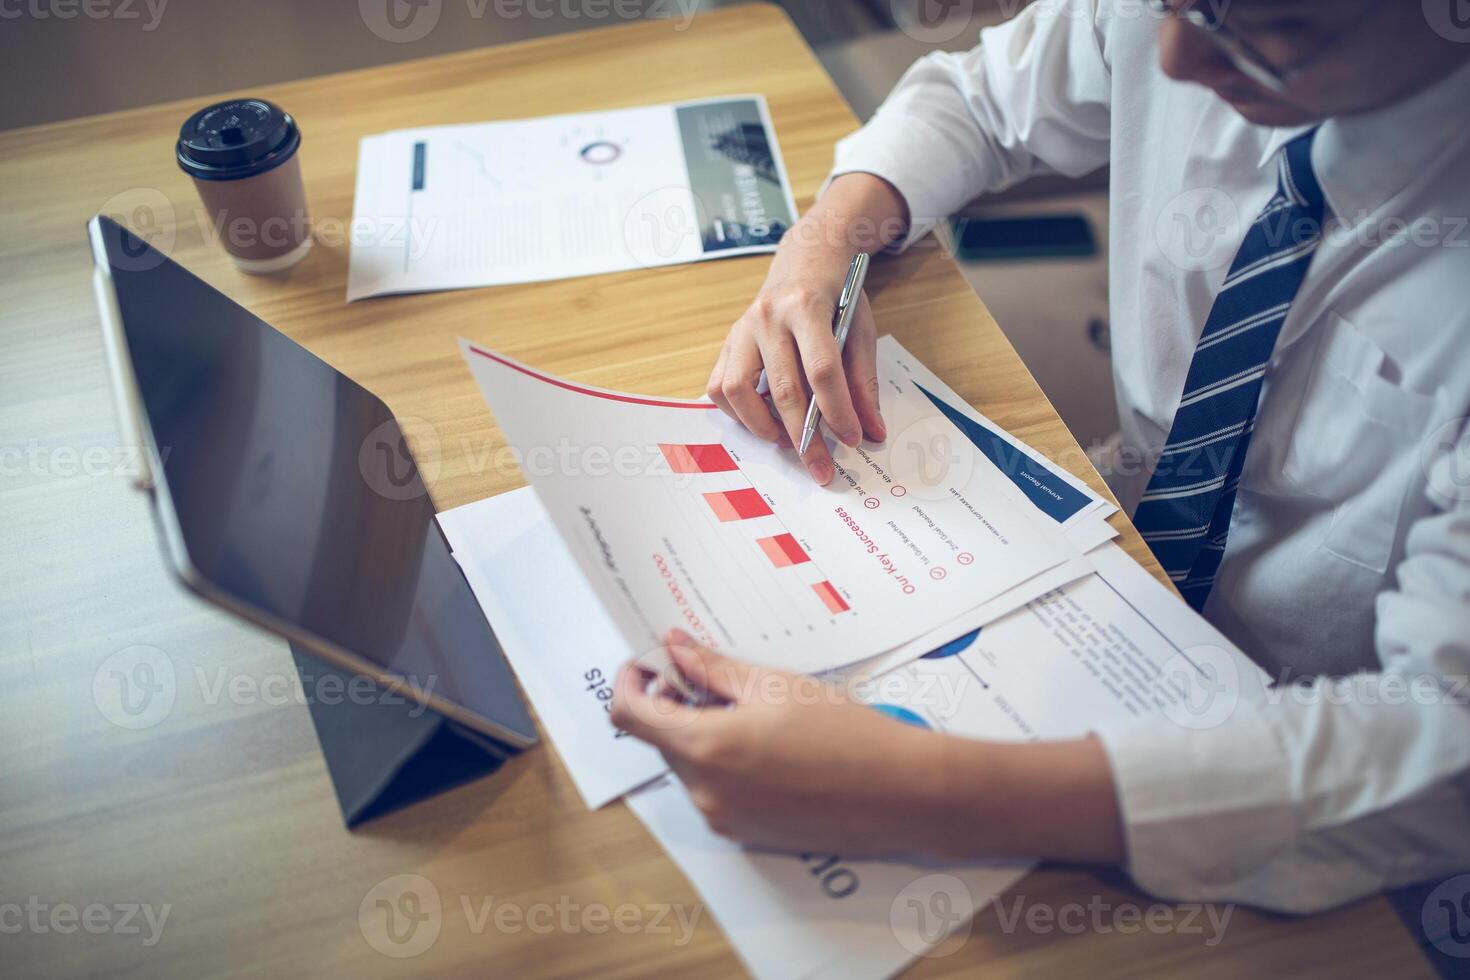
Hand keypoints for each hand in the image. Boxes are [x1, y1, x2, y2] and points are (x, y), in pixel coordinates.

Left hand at [611, 630, 1127, 864]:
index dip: (629, 682)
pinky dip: (720, 758)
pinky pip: (712, 788)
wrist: (900, 791)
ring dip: (698, 730)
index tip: (645, 662)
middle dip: (673, 702)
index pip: (630, 715)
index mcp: (705, 748)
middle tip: (704, 670)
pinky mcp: (745, 833)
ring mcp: (723, 818)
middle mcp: (704, 792)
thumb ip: (712, 666)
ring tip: (747, 702)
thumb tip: (672, 645)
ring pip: (688, 763)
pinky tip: (764, 738)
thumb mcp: (773, 684)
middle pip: (661, 738)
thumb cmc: (844, 730)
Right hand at [707, 175, 904, 485]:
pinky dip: (737, 413)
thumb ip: (863, 382)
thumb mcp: (860, 329)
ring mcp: (742, 329)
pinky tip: (761, 422)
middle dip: (805, 438)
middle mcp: (768, 316)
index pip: (822, 371)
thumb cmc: (837, 293)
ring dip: (763, 427)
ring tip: (786, 442)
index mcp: (807, 307)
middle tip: (822, 468)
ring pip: (739, 391)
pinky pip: (719, 387)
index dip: (837, 411)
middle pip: (784, 389)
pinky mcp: (728, 341)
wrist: (806, 256)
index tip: (852, 440)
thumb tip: (872, 432)